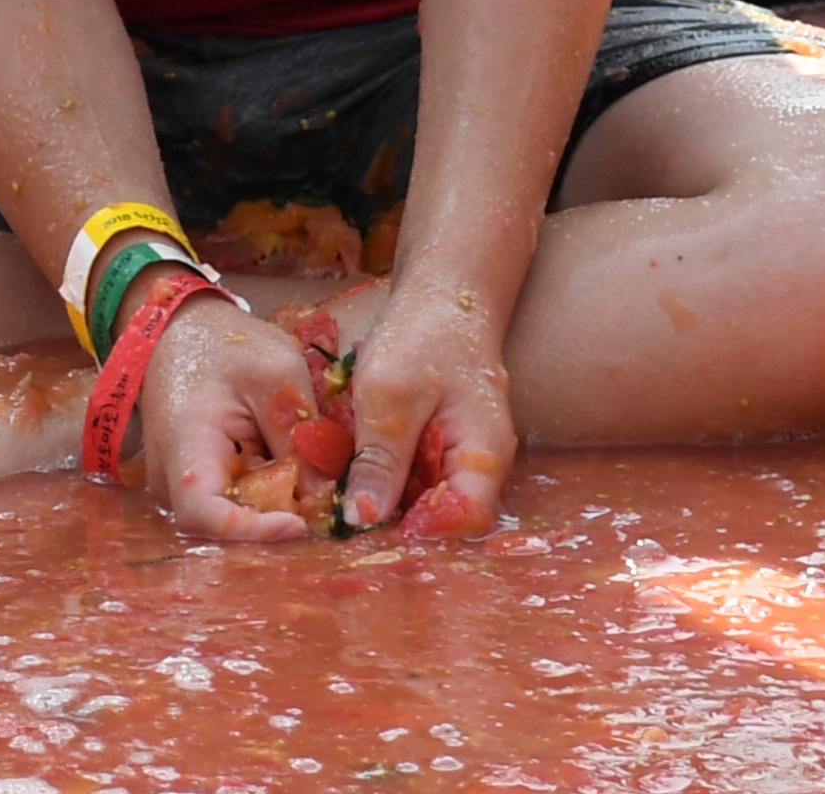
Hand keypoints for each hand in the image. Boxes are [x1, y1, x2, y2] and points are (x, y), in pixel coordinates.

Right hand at [134, 290, 325, 540]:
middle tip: (322, 508)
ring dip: (270, 511)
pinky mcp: (195, 484)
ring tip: (311, 488)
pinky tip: (291, 478)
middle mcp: (170, 480)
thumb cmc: (226, 345)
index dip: (255, 530)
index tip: (302, 523)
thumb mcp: (276, 373)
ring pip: (229, 520)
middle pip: (222, 528)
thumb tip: (324, 493)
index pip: (207, 516)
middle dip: (274, 523)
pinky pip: (229, 505)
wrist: (183, 331)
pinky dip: (262, 500)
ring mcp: (178, 486)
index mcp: (185, 448)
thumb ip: (298, 432)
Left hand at [338, 281, 514, 533]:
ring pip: (426, 501)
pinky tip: (352, 474)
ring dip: (388, 504)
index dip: (422, 534)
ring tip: (342, 501)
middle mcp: (479, 463)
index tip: (372, 527)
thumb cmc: (422, 334)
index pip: (465, 523)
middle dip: (398, 525)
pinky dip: (388, 480)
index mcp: (482, 454)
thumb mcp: (389, 395)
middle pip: (445, 519)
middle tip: (345, 521)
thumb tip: (361, 520)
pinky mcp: (441, 444)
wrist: (442, 291)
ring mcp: (461, 454)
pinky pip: (417, 478)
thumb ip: (380, 460)